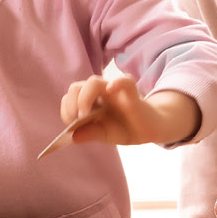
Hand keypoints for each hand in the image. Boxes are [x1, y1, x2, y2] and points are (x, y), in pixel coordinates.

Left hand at [60, 75, 196, 146]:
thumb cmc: (125, 129)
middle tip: (77, 118)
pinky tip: (111, 89)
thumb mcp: (105, 135)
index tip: (70, 123)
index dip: (67, 107)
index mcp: (90, 102)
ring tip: (86, 114)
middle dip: (72, 102)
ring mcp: (114, 91)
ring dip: (84, 97)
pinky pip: (124, 81)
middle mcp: (99, 93)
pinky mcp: (131, 92)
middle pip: (77, 86)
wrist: (150, 129)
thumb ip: (91, 134)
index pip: (71, 96)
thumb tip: (73, 136)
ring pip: (93, 82)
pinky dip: (117, 83)